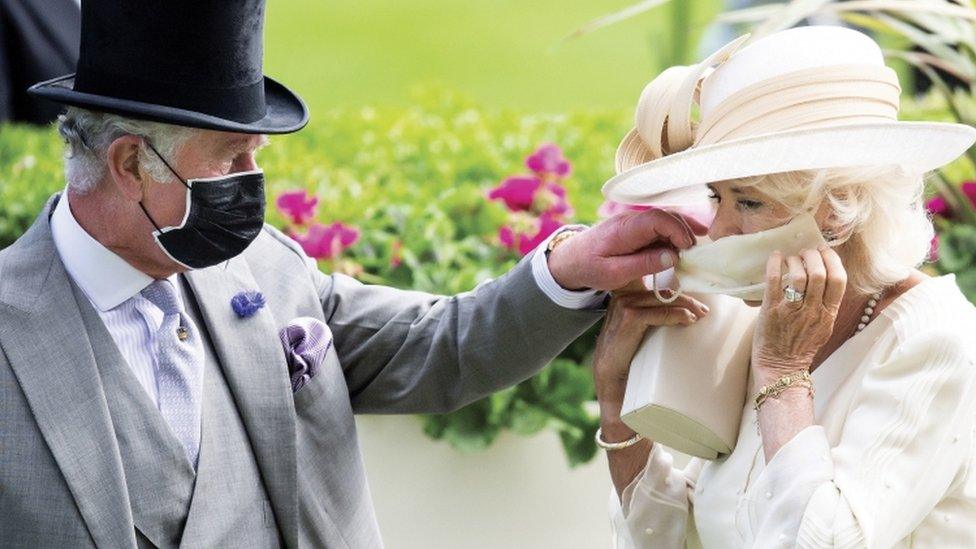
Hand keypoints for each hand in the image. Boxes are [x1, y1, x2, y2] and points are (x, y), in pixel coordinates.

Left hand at [547, 209, 706, 291]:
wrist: (570, 259)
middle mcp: (631, 220)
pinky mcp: (636, 228)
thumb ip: (643, 265)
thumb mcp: (614, 273)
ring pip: (665, 220)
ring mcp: (634, 222)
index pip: (657, 219)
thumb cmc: (590, 268)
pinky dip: (674, 234)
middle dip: (684, 232)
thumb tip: (672, 257)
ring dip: (682, 232)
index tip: (687, 250)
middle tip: (695, 254)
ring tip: (696, 248)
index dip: (677, 230)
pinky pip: (659, 226)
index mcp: (624, 229)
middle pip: (665, 217)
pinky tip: (686, 243)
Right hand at [593, 282, 709, 423]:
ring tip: (701, 314)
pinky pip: (655, 312)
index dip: (672, 287)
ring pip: (659, 298)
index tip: (694, 298)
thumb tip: (686, 317)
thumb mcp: (641, 339)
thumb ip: (653, 323)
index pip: (650, 286)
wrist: (613, 392)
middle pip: (658, 291)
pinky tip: (688, 320)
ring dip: (684, 304)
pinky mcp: (627, 321)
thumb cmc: (629, 367)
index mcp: (623, 303)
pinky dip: (675, 315)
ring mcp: (621, 309)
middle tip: (704, 310)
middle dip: (684, 297)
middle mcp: (620, 301)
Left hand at [752, 246, 846, 382]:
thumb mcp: (822, 328)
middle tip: (805, 252)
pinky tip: (775, 257)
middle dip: (813, 256)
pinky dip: (775, 264)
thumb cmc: (800, 348)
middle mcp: (813, 312)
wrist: (781, 368)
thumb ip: (826, 306)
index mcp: (829, 315)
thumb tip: (825, 279)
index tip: (824, 251)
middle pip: (820, 274)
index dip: (832, 260)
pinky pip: (775, 281)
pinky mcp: (772, 311)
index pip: (839, 280)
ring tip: (791, 258)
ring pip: (800, 275)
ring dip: (796, 260)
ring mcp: (792, 311)